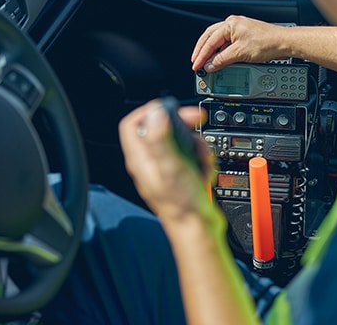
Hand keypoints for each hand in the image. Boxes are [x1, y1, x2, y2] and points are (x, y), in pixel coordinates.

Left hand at [118, 99, 214, 222]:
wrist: (197, 228)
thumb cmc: (181, 204)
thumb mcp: (170, 166)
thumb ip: (160, 137)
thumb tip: (155, 113)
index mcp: (140, 159)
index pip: (133, 124)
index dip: (149, 111)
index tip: (168, 108)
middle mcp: (149, 162)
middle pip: (158, 128)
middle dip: (180, 124)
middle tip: (195, 120)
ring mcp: (164, 168)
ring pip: (177, 141)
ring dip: (194, 144)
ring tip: (201, 157)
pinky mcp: (179, 174)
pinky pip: (189, 155)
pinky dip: (199, 158)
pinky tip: (203, 169)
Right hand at [191, 15, 290, 72]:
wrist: (283, 43)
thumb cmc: (267, 43)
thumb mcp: (240, 53)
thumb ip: (222, 60)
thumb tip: (209, 66)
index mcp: (230, 24)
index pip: (210, 41)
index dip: (201, 55)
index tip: (196, 65)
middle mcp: (233, 24)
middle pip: (210, 38)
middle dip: (201, 51)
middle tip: (196, 63)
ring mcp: (238, 30)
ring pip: (217, 41)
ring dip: (211, 52)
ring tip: (205, 63)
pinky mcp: (243, 36)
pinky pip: (226, 44)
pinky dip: (220, 52)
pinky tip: (218, 60)